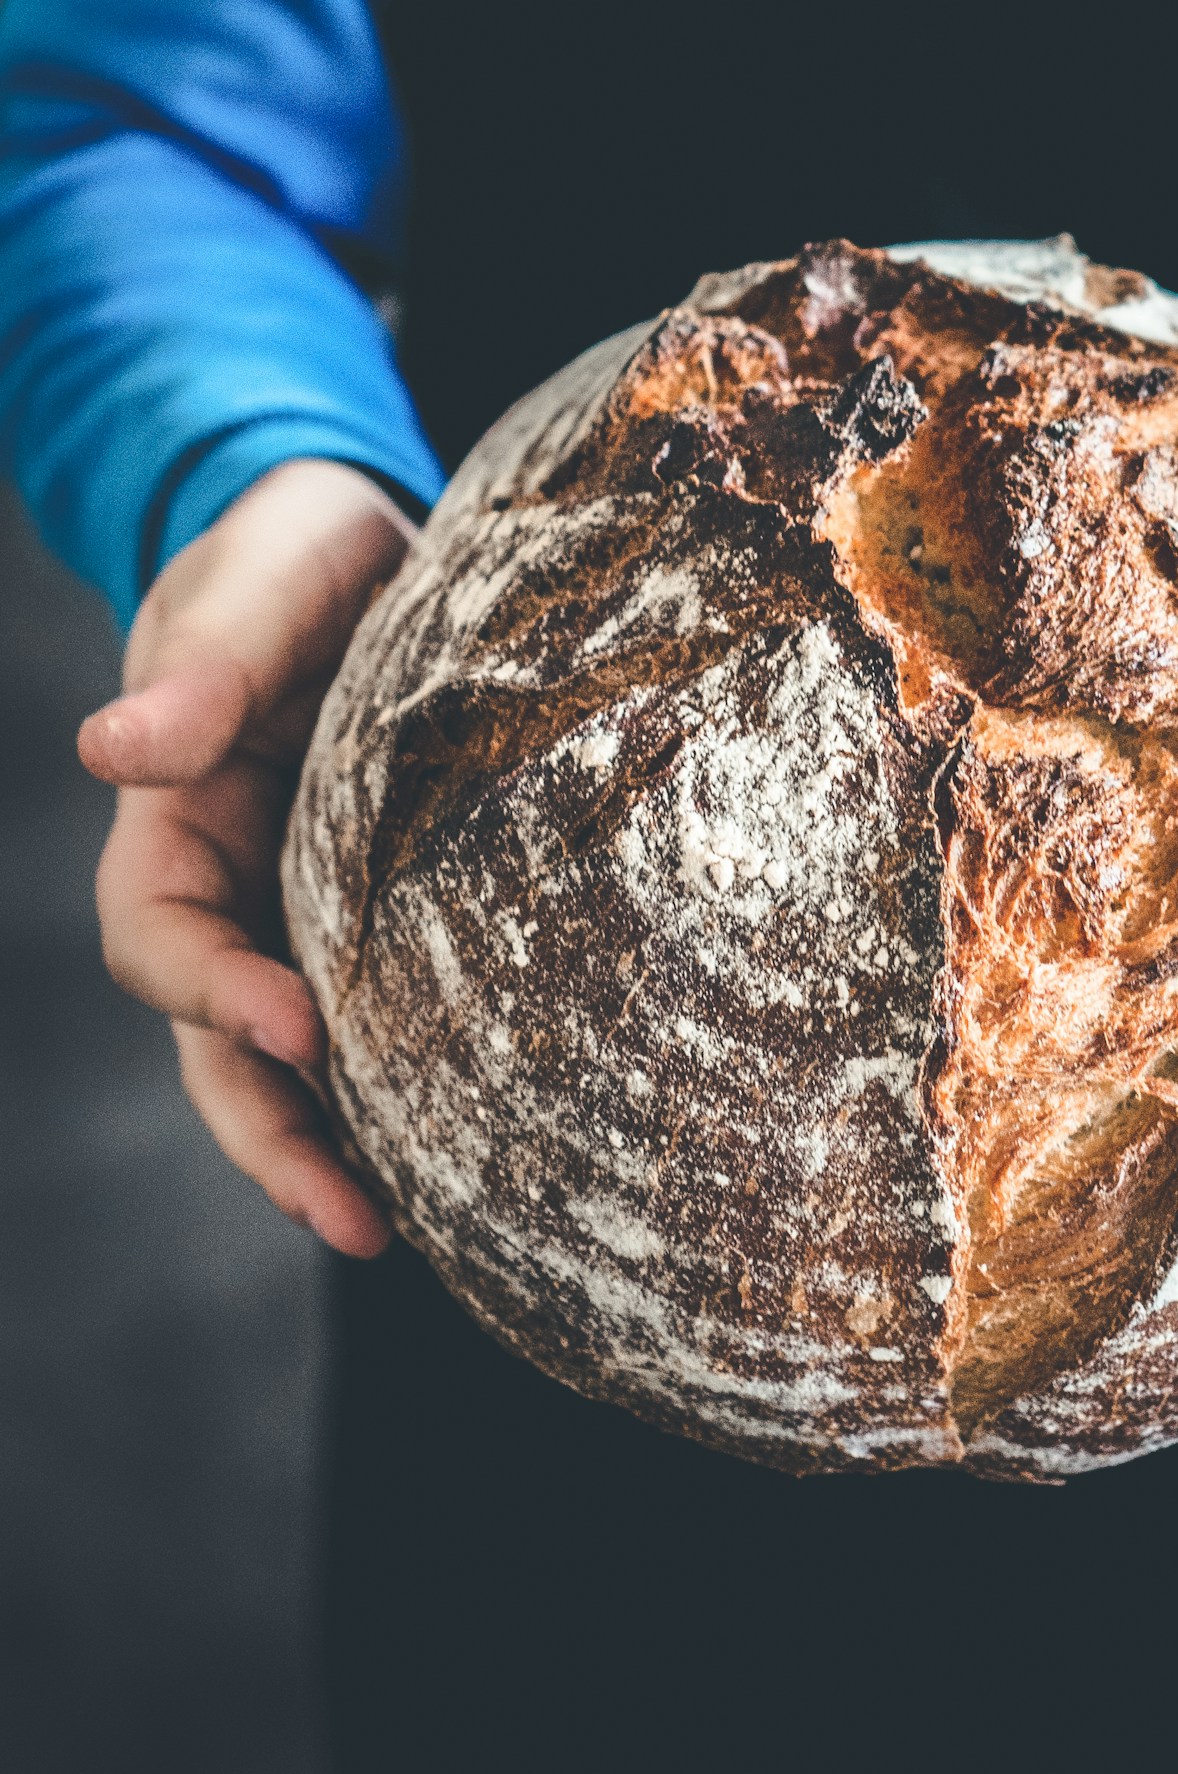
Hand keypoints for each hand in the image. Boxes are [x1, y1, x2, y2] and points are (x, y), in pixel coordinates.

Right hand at [79, 458, 418, 1256]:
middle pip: (220, 1043)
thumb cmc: (293, 554)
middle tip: (354, 1216)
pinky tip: (472, 1148)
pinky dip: (402, 1085)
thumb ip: (203, 666)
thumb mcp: (256, 586)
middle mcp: (231, 885)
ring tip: (397, 1230)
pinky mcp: (383, 910)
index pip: (162, 935)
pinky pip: (382, 1012)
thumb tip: (110, 748)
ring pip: (294, 1058)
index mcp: (175, 818)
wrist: (361, 543)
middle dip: (273, 1137)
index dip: (212, 992)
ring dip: (332, 1145)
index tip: (294, 1027)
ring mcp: (302, 908)